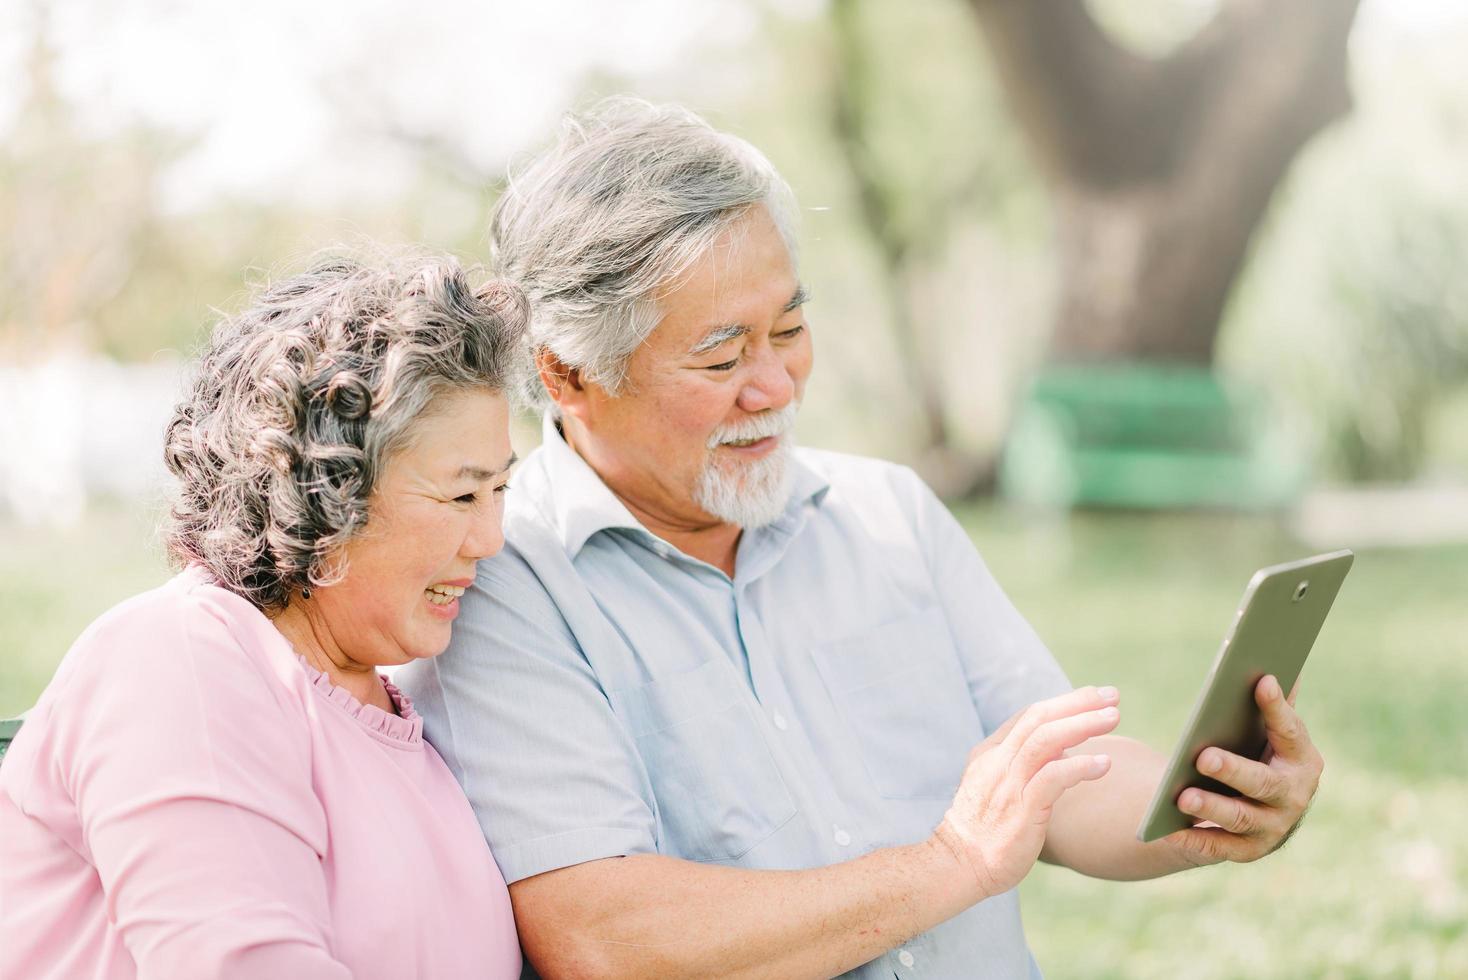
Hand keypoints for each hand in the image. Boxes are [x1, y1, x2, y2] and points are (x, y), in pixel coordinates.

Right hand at [933, 686, 1120, 900]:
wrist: (958, 865)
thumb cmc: (983, 832)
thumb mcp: (997, 788)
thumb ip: (1025, 766)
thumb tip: (1063, 749)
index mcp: (990, 754)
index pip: (1028, 716)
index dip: (1064, 703)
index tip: (1095, 697)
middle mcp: (997, 761)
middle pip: (1038, 718)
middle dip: (1078, 703)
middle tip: (1112, 696)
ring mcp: (1008, 784)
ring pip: (1046, 739)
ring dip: (1083, 724)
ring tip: (1113, 716)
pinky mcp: (1022, 810)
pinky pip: (1054, 778)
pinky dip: (1080, 766)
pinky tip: (1104, 763)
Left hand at [1167, 675, 1324, 865]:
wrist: (1265, 810)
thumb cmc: (1261, 756)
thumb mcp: (1269, 732)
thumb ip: (1271, 705)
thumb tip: (1269, 665)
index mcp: (1302, 759)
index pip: (1291, 732)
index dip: (1277, 708)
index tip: (1261, 681)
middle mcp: (1294, 795)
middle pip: (1263, 782)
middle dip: (1233, 770)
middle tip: (1203, 757)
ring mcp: (1274, 826)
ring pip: (1241, 818)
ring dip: (1211, 808)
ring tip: (1181, 797)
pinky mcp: (1249, 850)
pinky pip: (1220, 848)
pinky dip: (1194, 840)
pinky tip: (1168, 831)